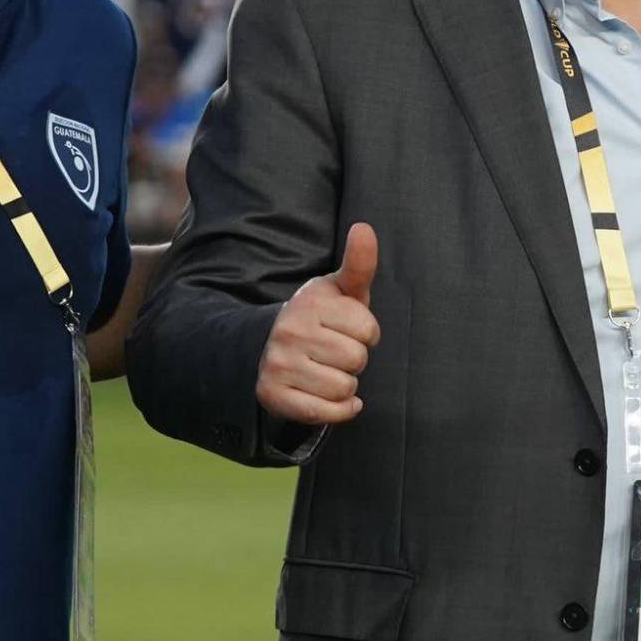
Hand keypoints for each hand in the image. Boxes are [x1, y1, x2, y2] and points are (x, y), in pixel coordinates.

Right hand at [256, 223, 379, 426]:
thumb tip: (364, 227)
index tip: (349, 329)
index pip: (368, 330)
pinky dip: (338, 410)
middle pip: (357, 359)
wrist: (272, 347)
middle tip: (335, 351)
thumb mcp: (341, 290)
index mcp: (310, 302)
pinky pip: (324, 413)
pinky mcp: (272, 395)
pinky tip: (331, 396)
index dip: (366, 333)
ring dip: (345, 385)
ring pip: (343, 388)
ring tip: (328, 370)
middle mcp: (289, 331)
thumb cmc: (322, 317)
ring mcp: (278, 364)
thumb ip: (359, 263)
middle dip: (355, 359)